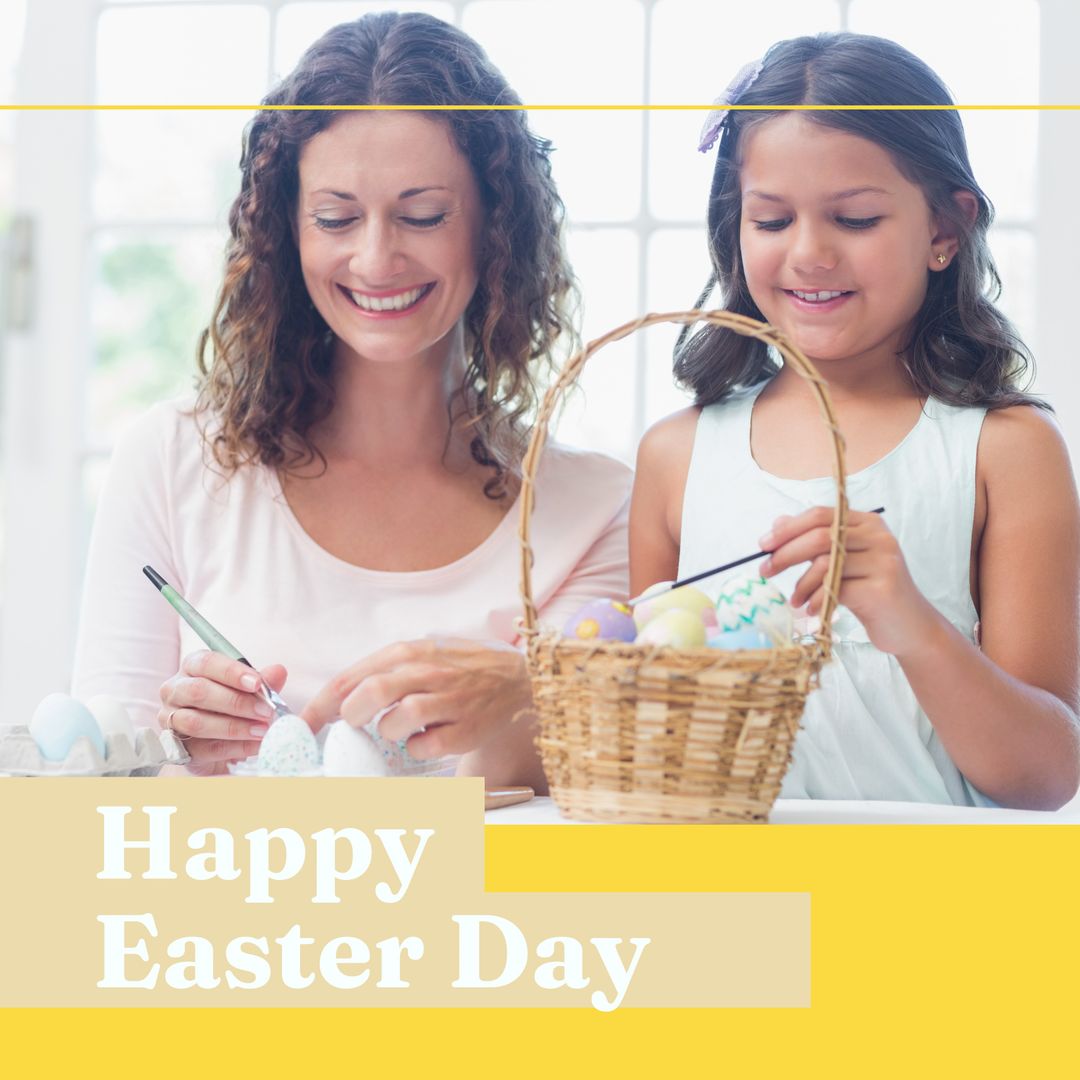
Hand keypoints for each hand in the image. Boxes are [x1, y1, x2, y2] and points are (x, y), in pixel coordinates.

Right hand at [158, 651, 287, 775]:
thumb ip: (263, 681)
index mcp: (192, 667)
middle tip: (266, 711)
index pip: (206, 663)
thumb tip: (279, 671)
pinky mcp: (177, 748)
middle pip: (199, 691)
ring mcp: (170, 720)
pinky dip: (234, 747)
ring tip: (262, 730)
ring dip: (234, 727)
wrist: (220, 742)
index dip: (232, 672)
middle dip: (236, 702)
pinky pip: (204, 748)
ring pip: (196, 722)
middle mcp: (175, 690)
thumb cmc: (232, 705)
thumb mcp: (249, 689)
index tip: (257, 683)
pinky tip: (256, 746)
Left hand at [303, 639, 533, 760]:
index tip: (304, 725)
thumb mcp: (423, 653)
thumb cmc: (462, 668)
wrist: (519, 679)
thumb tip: (340, 700)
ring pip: (398, 720)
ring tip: (399, 731)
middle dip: (352, 717)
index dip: (320, 706)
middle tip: (355, 727)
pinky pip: (427, 747)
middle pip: (371, 694)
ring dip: (388, 732)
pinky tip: (426, 741)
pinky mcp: (466, 729)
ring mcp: (448, 700)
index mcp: (409, 651)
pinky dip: (417, 750)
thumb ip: (385, 670)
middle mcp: (428, 671)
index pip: (351, 678)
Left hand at [759, 507, 938, 656]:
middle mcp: (878, 537)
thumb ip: (815, 542)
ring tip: (795, 601)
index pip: (820, 515)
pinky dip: (816, 600)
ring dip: (800, 584)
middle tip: (765, 571)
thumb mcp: (843, 563)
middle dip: (785, 554)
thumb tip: (778, 523)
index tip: (763, 545)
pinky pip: (835, 589)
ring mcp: (883, 561)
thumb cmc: (871, 592)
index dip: (788, 529)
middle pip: (819, 536)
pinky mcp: (882, 588)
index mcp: (868, 523)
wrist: (910, 627)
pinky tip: (812, 611)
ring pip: (825, 564)